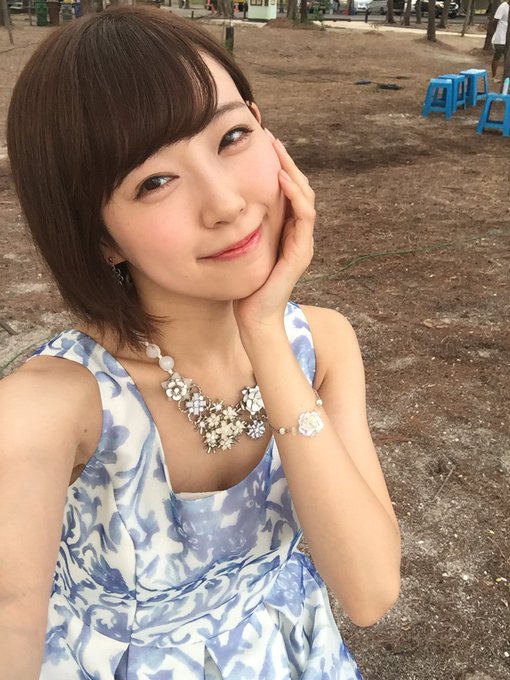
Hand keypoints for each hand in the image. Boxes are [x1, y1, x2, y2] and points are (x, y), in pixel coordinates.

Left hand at [234, 131, 315, 334]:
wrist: (253, 317)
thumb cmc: (242, 285)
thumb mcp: (236, 246)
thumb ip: (236, 226)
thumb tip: (215, 202)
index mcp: (283, 228)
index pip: (284, 187)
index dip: (275, 162)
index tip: (258, 137)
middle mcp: (295, 231)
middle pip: (297, 185)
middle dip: (283, 158)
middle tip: (267, 133)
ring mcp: (301, 241)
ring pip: (305, 196)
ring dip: (291, 170)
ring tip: (276, 149)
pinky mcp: (300, 253)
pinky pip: (304, 218)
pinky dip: (296, 197)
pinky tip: (281, 180)